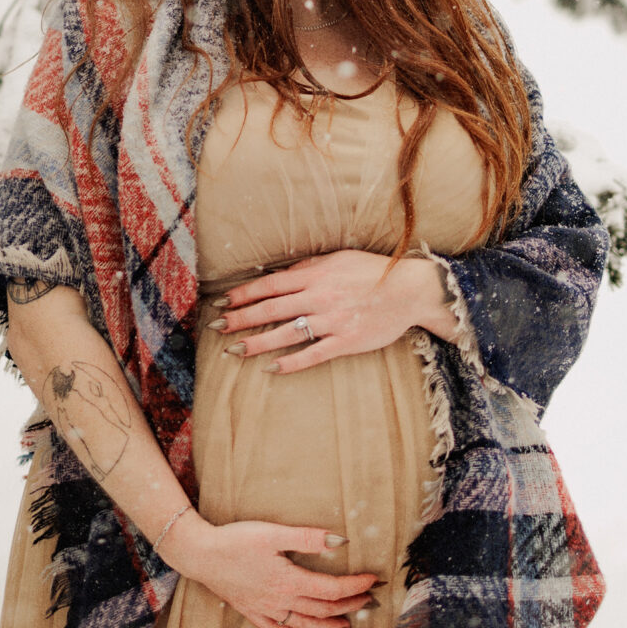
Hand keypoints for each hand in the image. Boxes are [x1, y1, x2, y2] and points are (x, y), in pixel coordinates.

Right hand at [169, 513, 380, 627]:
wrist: (199, 554)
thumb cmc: (236, 540)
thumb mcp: (273, 533)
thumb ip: (308, 538)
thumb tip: (341, 542)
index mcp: (290, 580)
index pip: (332, 588)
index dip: (355, 586)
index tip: (373, 580)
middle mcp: (281, 600)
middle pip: (323, 608)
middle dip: (349, 605)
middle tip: (367, 600)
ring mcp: (265, 609)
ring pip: (305, 622)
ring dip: (328, 624)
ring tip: (345, 624)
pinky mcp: (251, 610)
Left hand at [215, 250, 449, 374]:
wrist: (410, 290)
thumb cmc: (372, 271)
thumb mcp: (337, 259)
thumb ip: (307, 268)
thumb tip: (278, 276)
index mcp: (315, 275)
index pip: (269, 285)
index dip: (243, 294)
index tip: (223, 302)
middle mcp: (319, 297)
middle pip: (270, 309)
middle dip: (240, 319)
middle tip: (216, 327)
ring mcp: (332, 321)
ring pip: (286, 333)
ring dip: (257, 343)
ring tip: (234, 350)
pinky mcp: (347, 341)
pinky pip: (313, 354)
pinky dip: (290, 362)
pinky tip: (271, 369)